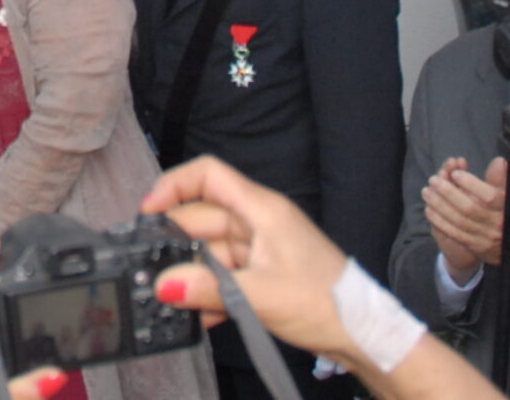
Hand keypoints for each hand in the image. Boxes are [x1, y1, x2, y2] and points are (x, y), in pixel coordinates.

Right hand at [142, 155, 367, 368]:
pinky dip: (209, 291)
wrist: (362, 334)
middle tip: (151, 268)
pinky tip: (201, 315)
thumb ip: (209, 289)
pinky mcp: (262, 271)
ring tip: (175, 300)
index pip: (208, 175)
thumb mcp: (261, 295)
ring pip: (210, 249)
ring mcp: (260, 247)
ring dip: (192, 273)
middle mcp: (258, 221)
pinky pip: (224, 273)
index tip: (147, 211)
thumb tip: (163, 285)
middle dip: (175, 242)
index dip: (173, 185)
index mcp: (261, 209)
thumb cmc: (325, 302)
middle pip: (202, 216)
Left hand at [421, 157, 508, 282]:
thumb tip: (499, 161)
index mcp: (508, 208)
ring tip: (427, 191)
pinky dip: (440, 221)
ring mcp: (485, 237)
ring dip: (440, 206)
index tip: (456, 173)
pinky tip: (430, 209)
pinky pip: (455, 234)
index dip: (471, 184)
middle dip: (449, 193)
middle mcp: (497, 224)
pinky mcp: (475, 246)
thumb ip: (503, 178)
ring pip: (459, 222)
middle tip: (433, 180)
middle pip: (470, 209)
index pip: (490, 197)